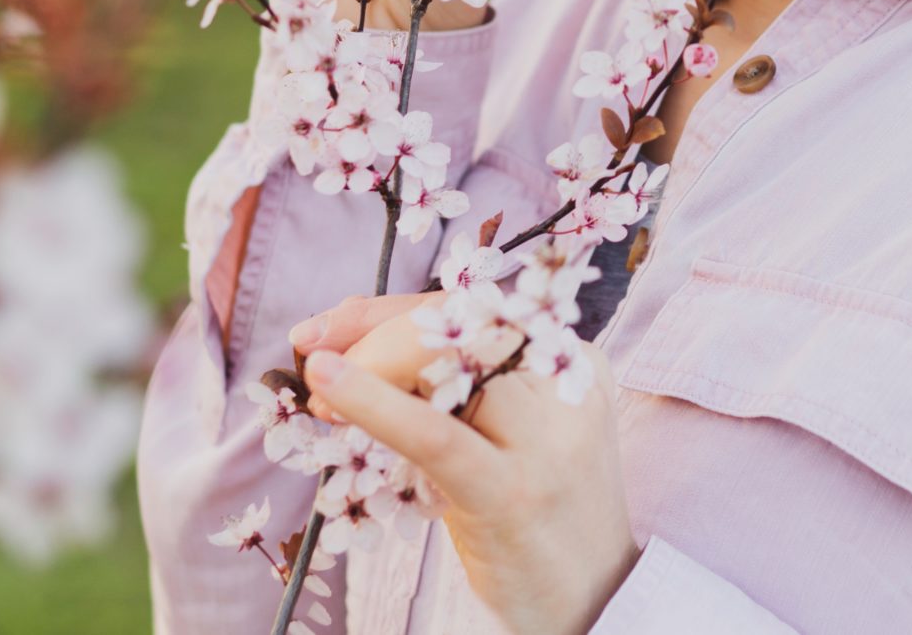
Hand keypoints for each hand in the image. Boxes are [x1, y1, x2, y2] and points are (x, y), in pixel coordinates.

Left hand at [296, 298, 639, 634]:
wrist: (597, 604)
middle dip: (375, 332)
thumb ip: (458, 387)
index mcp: (574, 363)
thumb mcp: (514, 438)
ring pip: (447, 367)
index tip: (329, 326)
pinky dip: (375, 404)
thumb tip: (352, 336)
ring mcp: (546, 441)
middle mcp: (567, 387)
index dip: (392, 309)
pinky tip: (329, 385)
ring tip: (321, 397)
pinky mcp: (512, 494)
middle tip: (314, 356)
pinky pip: (436, 435)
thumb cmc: (538, 520)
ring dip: (370, 370)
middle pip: (459, 327)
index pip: (473, 306)